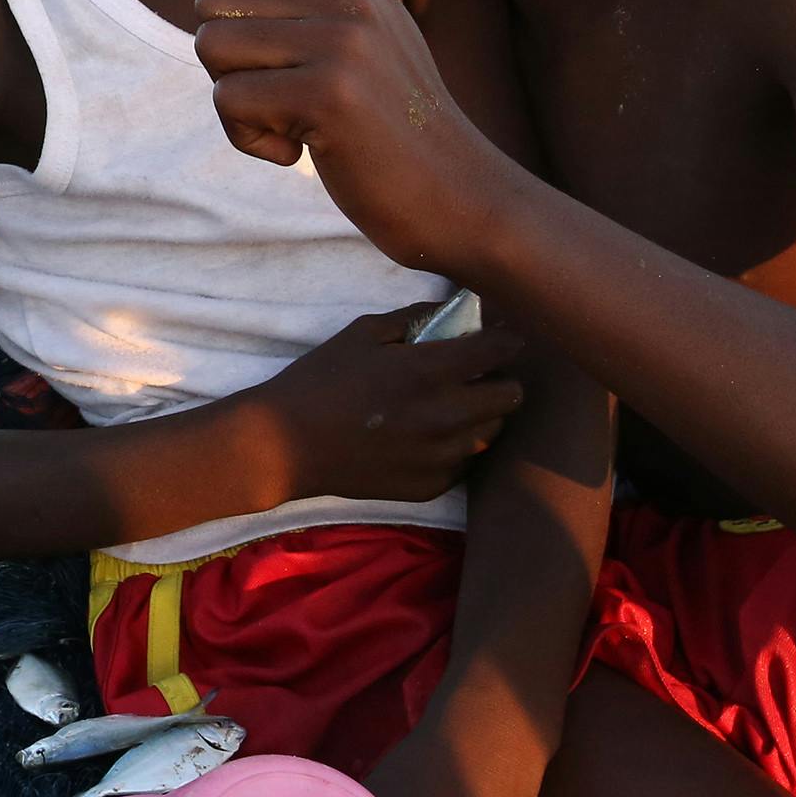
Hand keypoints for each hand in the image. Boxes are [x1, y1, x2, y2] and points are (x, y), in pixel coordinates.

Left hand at [194, 0, 515, 271]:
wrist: (457, 194)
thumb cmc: (395, 123)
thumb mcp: (373, 35)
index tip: (263, 26)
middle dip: (226, 54)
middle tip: (276, 89)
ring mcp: (343, 44)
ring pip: (211, 45)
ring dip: (233, 97)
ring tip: (288, 119)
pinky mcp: (329, 96)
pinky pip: (228, 99)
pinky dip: (248, 137)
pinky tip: (297, 148)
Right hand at [242, 303, 524, 506]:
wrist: (284, 445)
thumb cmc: (320, 380)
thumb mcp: (362, 333)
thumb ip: (415, 318)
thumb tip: (454, 311)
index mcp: (430, 371)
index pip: (500, 351)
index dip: (506, 339)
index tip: (500, 336)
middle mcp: (446, 416)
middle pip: (511, 396)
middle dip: (500, 378)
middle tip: (476, 374)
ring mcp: (442, 456)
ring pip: (492, 430)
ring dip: (480, 414)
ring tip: (450, 406)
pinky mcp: (432, 485)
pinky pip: (465, 460)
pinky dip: (455, 445)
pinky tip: (426, 436)